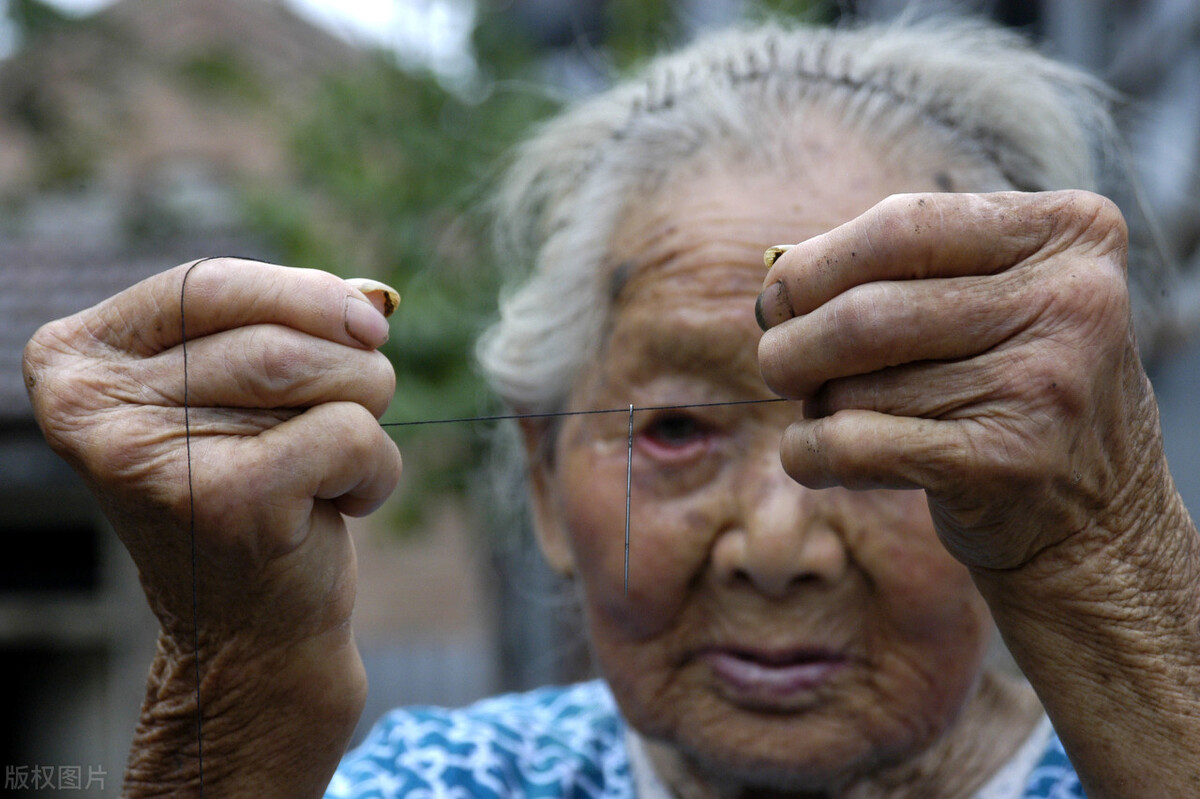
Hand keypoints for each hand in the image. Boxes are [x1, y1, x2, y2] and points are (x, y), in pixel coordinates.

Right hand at [23, 258, 402, 794]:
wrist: (250, 632)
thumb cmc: (253, 491)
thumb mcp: (236, 395)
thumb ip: (279, 326)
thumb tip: (369, 299)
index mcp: (77, 362)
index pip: (205, 282)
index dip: (303, 292)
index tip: (369, 319)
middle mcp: (93, 407)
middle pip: (270, 333)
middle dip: (350, 361)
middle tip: (364, 398)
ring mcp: (151, 457)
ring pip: (309, 371)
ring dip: (365, 405)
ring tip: (338, 458)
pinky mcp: (223, 502)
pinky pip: (348, 433)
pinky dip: (375, 468)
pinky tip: (338, 507)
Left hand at [756, 190, 1156, 571]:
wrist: (1101, 511)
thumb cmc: (1013, 382)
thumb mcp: (990, 297)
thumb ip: (895, 267)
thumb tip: (775, 280)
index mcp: (1068, 232)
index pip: (900, 225)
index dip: (813, 265)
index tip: (777, 298)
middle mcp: (1072, 301)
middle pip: (866, 312)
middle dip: (792, 345)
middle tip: (780, 364)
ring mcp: (1044, 384)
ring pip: (856, 386)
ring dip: (818, 406)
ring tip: (841, 416)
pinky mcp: (1007, 464)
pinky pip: (853, 445)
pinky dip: (809, 452)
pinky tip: (819, 456)